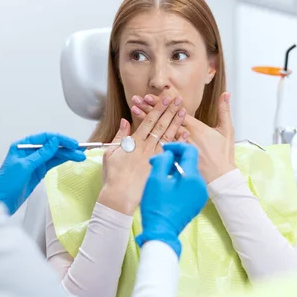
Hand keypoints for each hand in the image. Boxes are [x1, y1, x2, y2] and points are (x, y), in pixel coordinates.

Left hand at [0, 132, 85, 214]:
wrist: (0, 202)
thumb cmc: (6, 183)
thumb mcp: (25, 166)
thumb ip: (41, 154)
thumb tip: (55, 141)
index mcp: (22, 146)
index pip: (45, 138)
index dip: (60, 139)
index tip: (73, 143)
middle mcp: (29, 152)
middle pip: (52, 146)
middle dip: (67, 148)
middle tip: (81, 151)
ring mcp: (34, 162)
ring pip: (54, 155)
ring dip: (67, 155)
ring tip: (81, 157)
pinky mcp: (38, 172)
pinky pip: (52, 163)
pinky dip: (62, 161)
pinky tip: (71, 160)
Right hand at [97, 97, 186, 214]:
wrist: (120, 197)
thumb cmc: (113, 177)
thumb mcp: (111, 154)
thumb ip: (120, 136)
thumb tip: (125, 121)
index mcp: (134, 143)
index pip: (148, 121)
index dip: (157, 109)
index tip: (164, 99)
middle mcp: (145, 148)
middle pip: (160, 126)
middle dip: (169, 111)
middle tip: (177, 100)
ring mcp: (154, 158)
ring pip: (167, 136)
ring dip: (175, 123)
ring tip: (183, 112)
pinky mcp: (160, 168)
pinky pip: (172, 152)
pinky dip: (179, 142)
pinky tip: (185, 133)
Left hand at [131, 93, 236, 182]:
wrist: (221, 179)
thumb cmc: (224, 156)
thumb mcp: (226, 131)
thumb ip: (224, 110)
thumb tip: (226, 94)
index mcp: (196, 129)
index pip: (175, 112)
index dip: (163, 103)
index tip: (151, 96)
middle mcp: (184, 137)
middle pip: (163, 120)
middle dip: (149, 108)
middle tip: (137, 99)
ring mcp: (178, 148)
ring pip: (158, 131)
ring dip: (146, 120)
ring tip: (134, 110)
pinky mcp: (175, 158)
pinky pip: (159, 146)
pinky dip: (149, 137)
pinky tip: (138, 133)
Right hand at [136, 143, 208, 257]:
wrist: (161, 231)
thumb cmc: (157, 206)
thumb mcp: (156, 179)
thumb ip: (163, 160)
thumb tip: (168, 154)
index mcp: (192, 177)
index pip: (190, 151)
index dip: (176, 146)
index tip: (164, 149)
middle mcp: (200, 185)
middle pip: (190, 162)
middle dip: (174, 158)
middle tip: (156, 162)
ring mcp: (200, 195)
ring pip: (189, 173)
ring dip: (176, 169)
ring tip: (160, 174)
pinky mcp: (197, 202)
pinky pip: (190, 184)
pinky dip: (180, 179)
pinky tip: (167, 184)